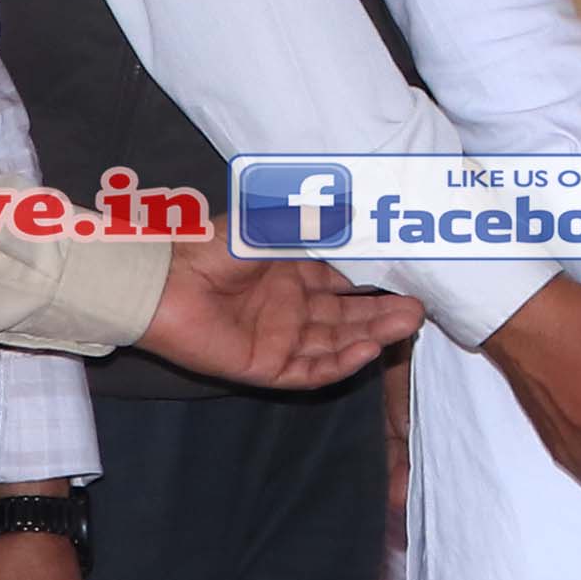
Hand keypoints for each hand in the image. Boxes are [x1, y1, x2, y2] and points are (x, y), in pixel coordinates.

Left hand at [141, 239, 415, 391]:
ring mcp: (278, 340)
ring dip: (369, 337)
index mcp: (291, 275)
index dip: (375, 287)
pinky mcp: (263, 367)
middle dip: (382, 314)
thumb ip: (310, 223)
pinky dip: (339, 362)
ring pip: (334, 344)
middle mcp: (289, 309)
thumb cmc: (211, 248)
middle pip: (346, 317)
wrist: (163, 282)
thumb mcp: (267, 227)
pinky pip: (309, 370)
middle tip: (417, 311)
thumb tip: (353, 209)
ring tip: (403, 327)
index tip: (409, 283)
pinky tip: (367, 350)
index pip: (343, 286)